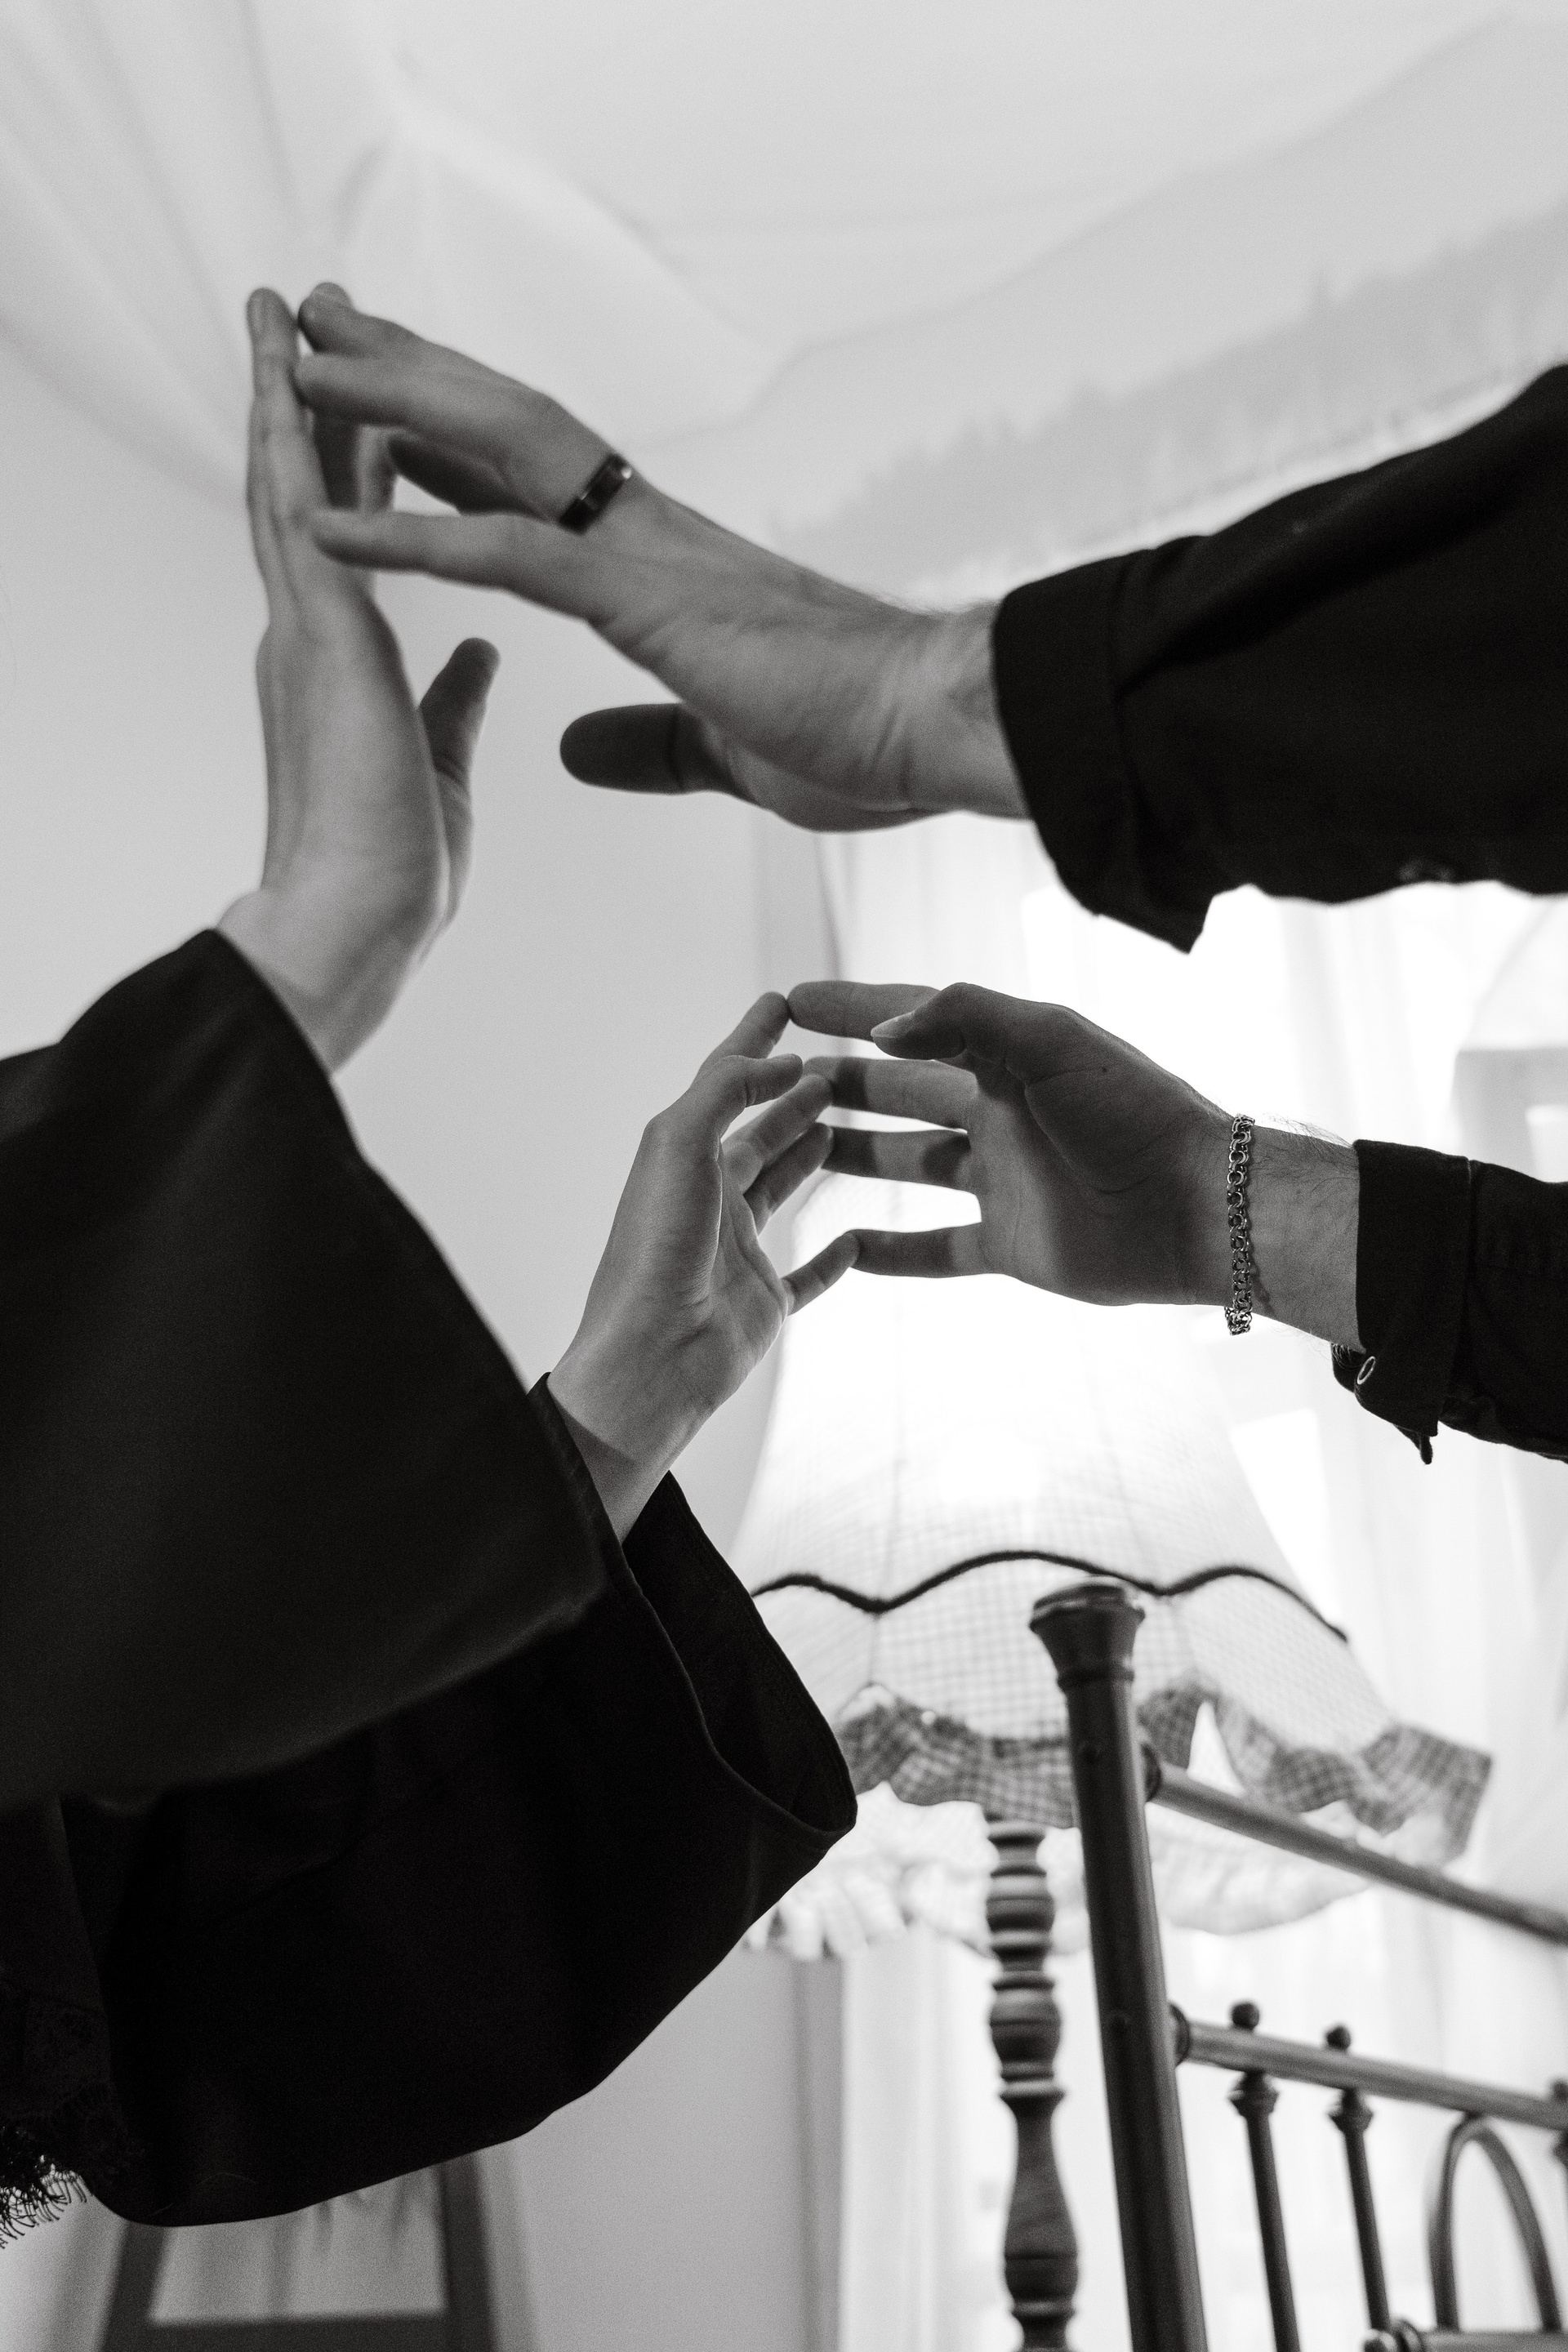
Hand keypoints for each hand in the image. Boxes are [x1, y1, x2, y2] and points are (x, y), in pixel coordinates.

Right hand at [217, 287, 499, 1071]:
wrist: (355, 926)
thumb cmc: (392, 870)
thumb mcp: (438, 759)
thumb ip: (451, 700)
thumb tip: (481, 659)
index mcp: (344, 658)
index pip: (352, 534)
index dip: (353, 460)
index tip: (357, 398)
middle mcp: (314, 632)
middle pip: (307, 490)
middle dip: (305, 399)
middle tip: (295, 312)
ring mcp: (308, 632)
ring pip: (288, 485)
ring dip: (283, 394)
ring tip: (276, 311)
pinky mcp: (322, 643)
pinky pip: (304, 522)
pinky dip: (296, 448)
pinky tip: (289, 385)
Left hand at [289, 288, 1023, 831]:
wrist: (942, 726)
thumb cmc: (861, 737)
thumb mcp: (727, 750)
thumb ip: (650, 741)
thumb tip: (577, 750)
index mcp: (660, 566)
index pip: (538, 482)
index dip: (454, 440)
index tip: (380, 411)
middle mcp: (644, 535)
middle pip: (505, 426)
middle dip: (407, 375)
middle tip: (317, 330)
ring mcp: (644, 557)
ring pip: (499, 450)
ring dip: (391, 408)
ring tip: (300, 372)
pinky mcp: (648, 600)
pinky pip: (509, 555)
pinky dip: (413, 536)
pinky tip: (333, 527)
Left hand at [548, 997, 856, 1536]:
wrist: (648, 1362)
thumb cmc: (653, 1253)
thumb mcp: (680, 1146)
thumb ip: (727, 1091)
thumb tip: (783, 1061)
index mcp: (679, 1158)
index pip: (725, 1083)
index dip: (754, 1041)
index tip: (785, 1000)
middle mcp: (708, 1199)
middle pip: (759, 1132)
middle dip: (795, 1094)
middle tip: (838, 1061)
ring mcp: (737, 1251)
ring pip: (784, 1189)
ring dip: (812, 1153)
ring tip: (846, 1119)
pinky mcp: (763, 1302)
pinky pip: (808, 1275)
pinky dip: (836, 1257)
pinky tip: (858, 1237)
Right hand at [787, 980, 1361, 1345]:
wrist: (1200, 1209)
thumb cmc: (1137, 1112)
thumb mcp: (1053, 1041)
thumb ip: (969, 1017)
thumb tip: (887, 1025)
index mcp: (1009, 1057)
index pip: (914, 1020)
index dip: (852, 1008)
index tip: (790, 1000)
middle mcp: (1000, 1113)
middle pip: (900, 1091)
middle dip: (837, 1082)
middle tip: (770, 1079)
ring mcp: (1002, 1180)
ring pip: (906, 1164)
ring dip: (849, 1156)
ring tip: (787, 1153)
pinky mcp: (1012, 1244)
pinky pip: (936, 1249)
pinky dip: (890, 1252)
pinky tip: (841, 1249)